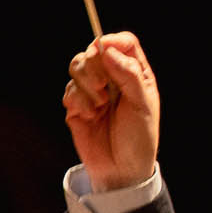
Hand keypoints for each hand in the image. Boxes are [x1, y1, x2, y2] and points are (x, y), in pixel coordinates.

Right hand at [63, 31, 161, 189]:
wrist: (122, 171)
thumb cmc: (139, 139)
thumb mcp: (142, 106)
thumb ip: (128, 75)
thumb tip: (108, 49)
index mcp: (134, 74)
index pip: (123, 42)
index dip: (112, 41)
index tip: (105, 49)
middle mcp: (113, 78)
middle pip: (94, 51)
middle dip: (94, 66)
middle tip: (103, 88)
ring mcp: (93, 91)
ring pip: (77, 66)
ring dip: (86, 84)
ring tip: (99, 105)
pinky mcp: (77, 106)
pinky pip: (69, 90)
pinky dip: (78, 101)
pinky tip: (90, 116)